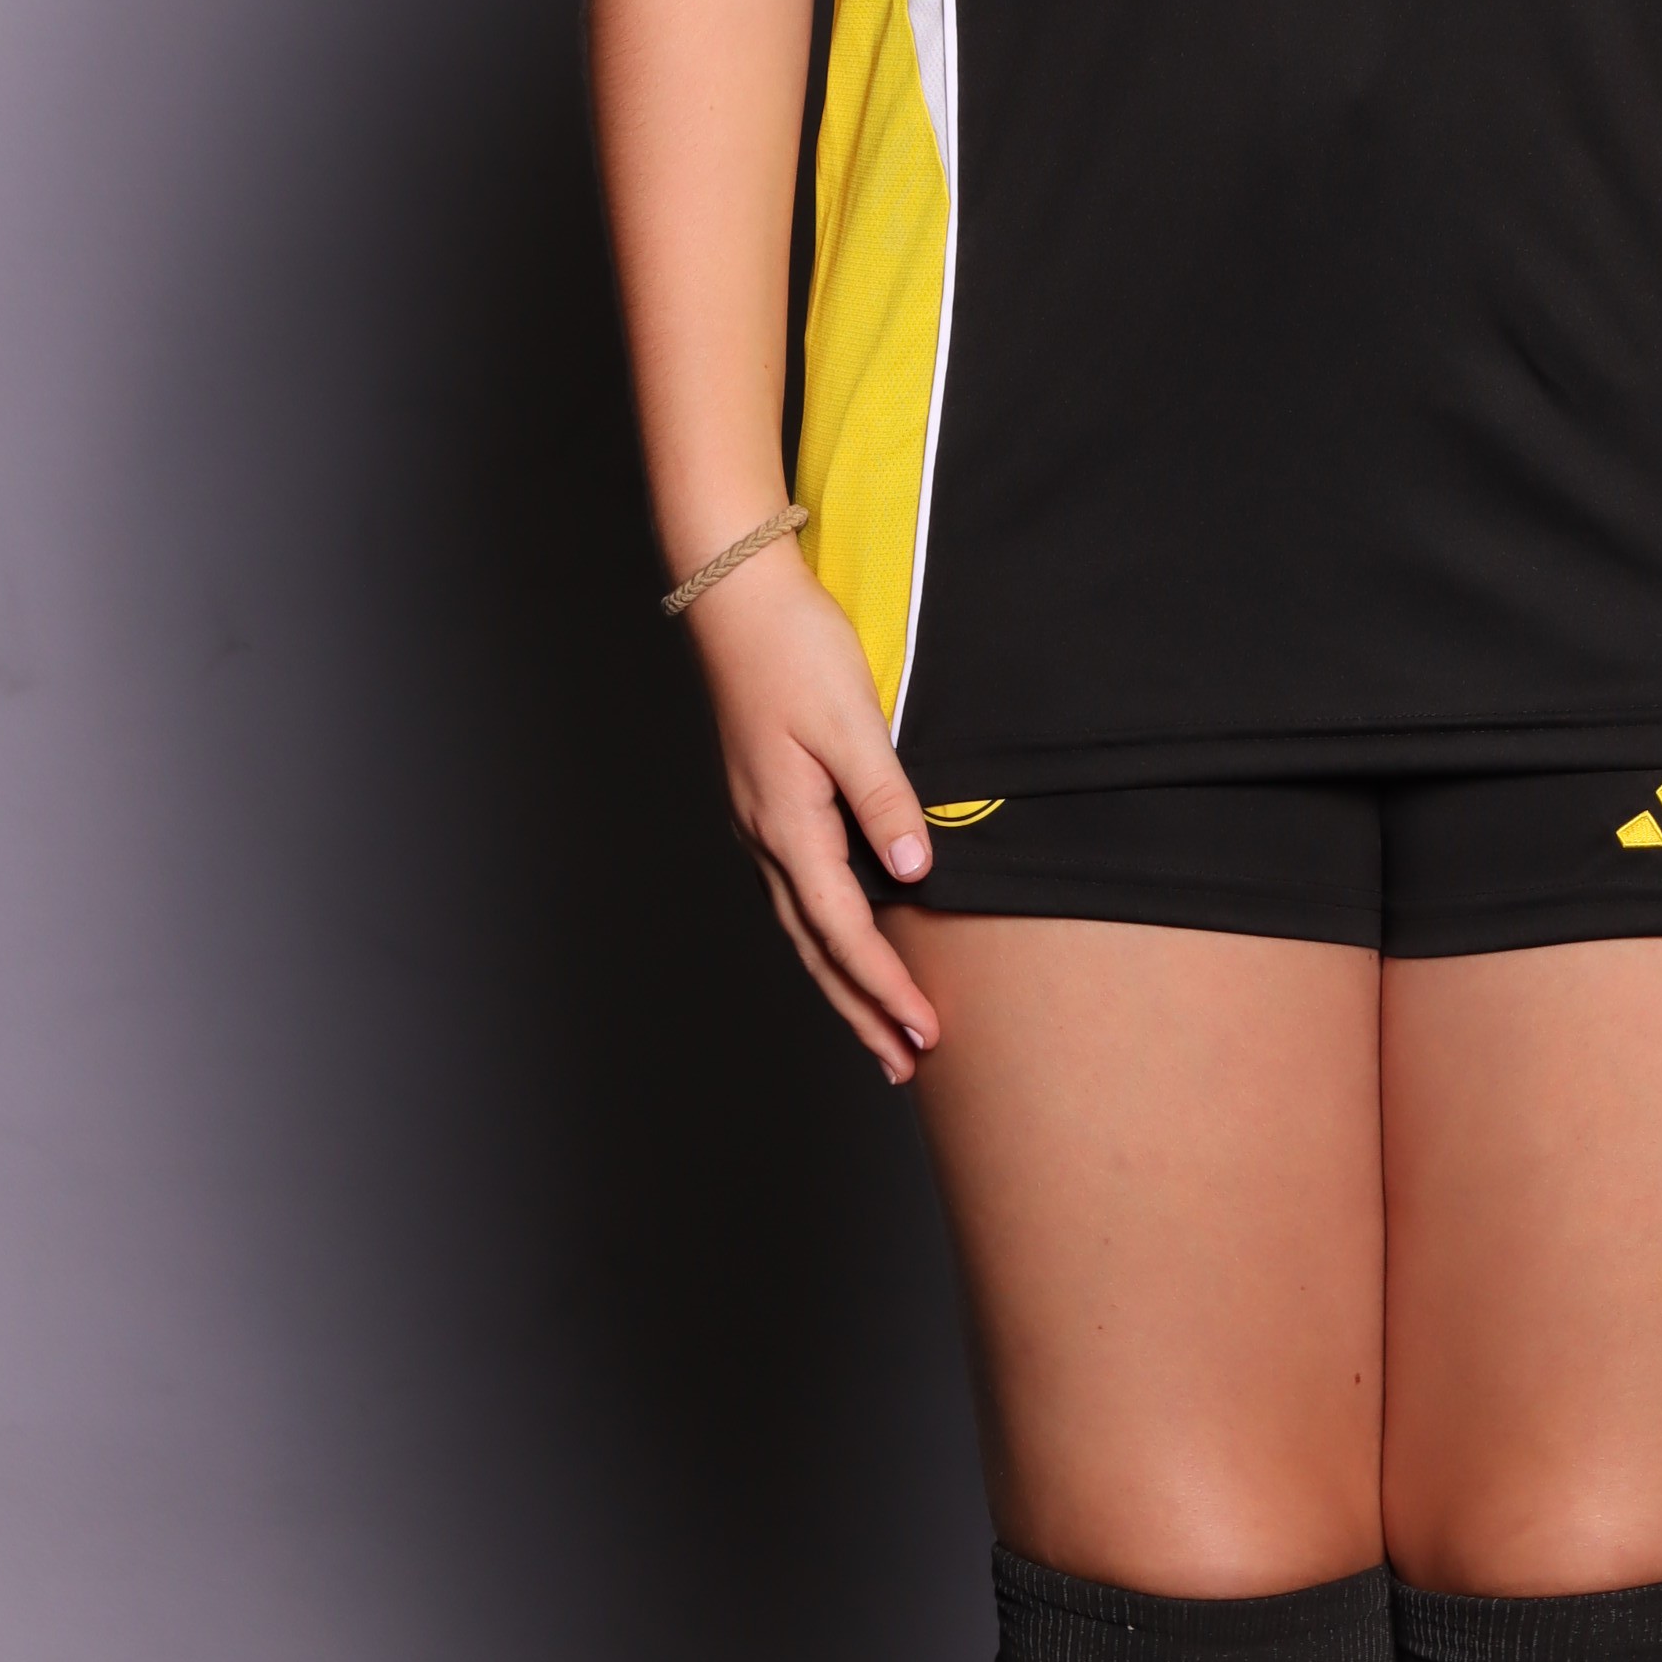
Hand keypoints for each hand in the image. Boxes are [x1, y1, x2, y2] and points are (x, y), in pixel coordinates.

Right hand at [686, 541, 942, 1080]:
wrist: (737, 598)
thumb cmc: (793, 649)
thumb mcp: (851, 720)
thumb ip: (883, 798)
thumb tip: (915, 870)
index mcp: (786, 824)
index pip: (844, 931)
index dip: (885, 987)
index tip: (924, 1033)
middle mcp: (766, 835)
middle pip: (815, 948)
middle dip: (859, 1010)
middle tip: (901, 1064)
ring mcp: (760, 821)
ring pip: (803, 925)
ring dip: (842, 980)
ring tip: (878, 1026)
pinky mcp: (766, 800)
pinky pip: (798, 890)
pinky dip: (827, 932)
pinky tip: (847, 939)